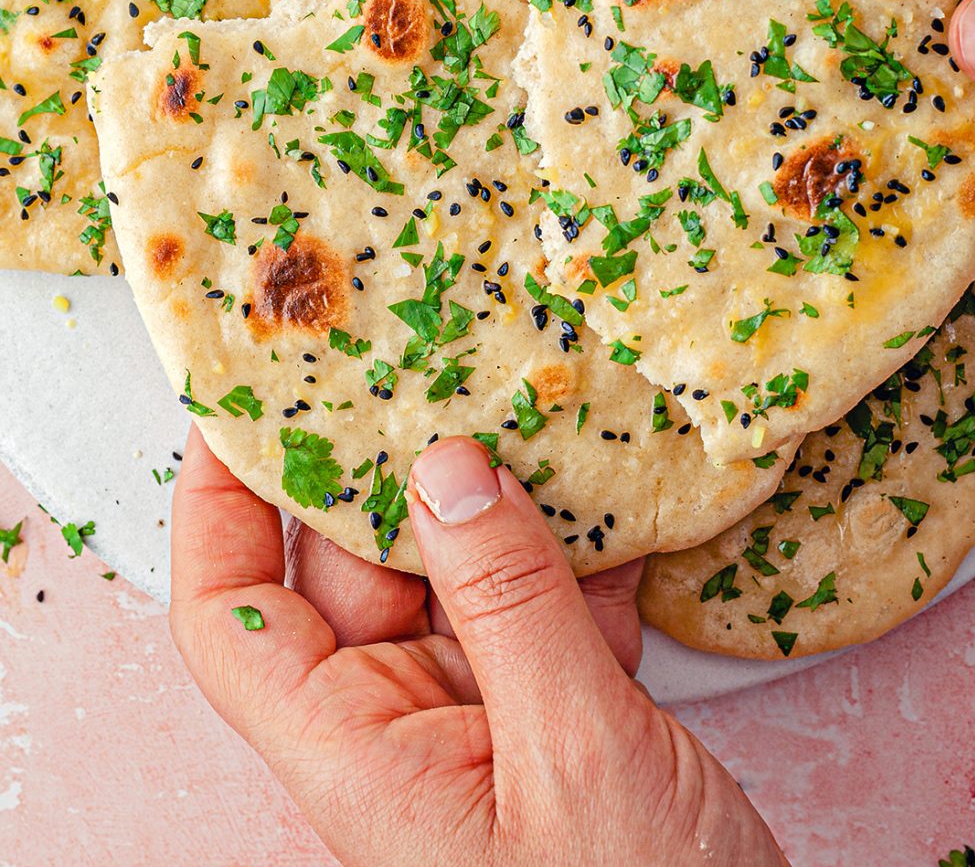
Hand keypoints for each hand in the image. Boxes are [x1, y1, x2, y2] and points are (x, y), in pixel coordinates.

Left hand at [170, 428, 786, 866]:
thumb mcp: (576, 754)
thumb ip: (509, 603)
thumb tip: (447, 466)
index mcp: (363, 758)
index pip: (236, 618)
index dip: (219, 507)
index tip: (242, 404)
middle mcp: (404, 730)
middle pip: (358, 566)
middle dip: (392, 463)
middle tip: (428, 353)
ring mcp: (484, 719)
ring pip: (462, 573)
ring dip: (502, 496)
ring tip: (533, 398)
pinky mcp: (560, 716)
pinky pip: (543, 606)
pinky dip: (577, 550)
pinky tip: (616, 492)